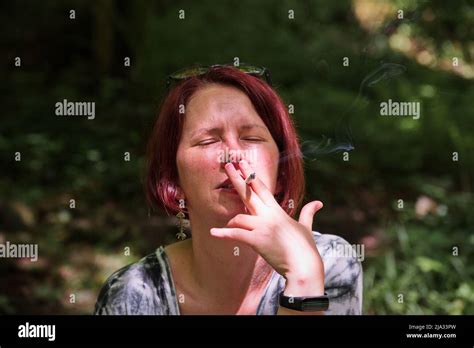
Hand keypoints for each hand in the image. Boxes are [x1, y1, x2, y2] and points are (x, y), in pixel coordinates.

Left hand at [210, 159, 324, 294]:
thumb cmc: (305, 248)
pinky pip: (236, 234)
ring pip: (239, 217)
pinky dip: (224, 234)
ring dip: (230, 221)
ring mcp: (263, 227)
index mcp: (278, 211)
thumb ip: (308, 213)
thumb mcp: (306, 227)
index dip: (251, 175)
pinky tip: (213, 232)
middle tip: (229, 165)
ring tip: (221, 229)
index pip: (262, 189)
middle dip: (238, 178)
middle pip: (249, 193)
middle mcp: (269, 216)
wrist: (304, 266)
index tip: (243, 164)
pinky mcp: (257, 240)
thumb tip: (318, 203)